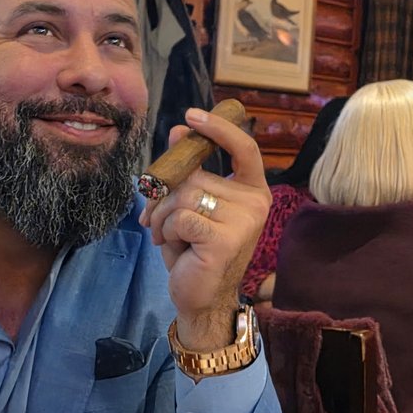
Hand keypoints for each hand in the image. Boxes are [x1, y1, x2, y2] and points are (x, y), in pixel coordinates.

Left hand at [139, 107, 271, 349]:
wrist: (201, 297)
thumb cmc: (196, 250)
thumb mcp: (190, 205)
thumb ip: (188, 172)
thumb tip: (179, 131)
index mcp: (253, 191)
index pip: (244, 148)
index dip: (219, 129)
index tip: (191, 115)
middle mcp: (255, 203)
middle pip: (195, 175)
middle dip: (165, 194)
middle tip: (157, 218)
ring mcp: (244, 222)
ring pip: (184, 195)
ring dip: (163, 216)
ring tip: (169, 237)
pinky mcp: (225, 239)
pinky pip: (181, 217)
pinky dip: (167, 230)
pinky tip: (176, 248)